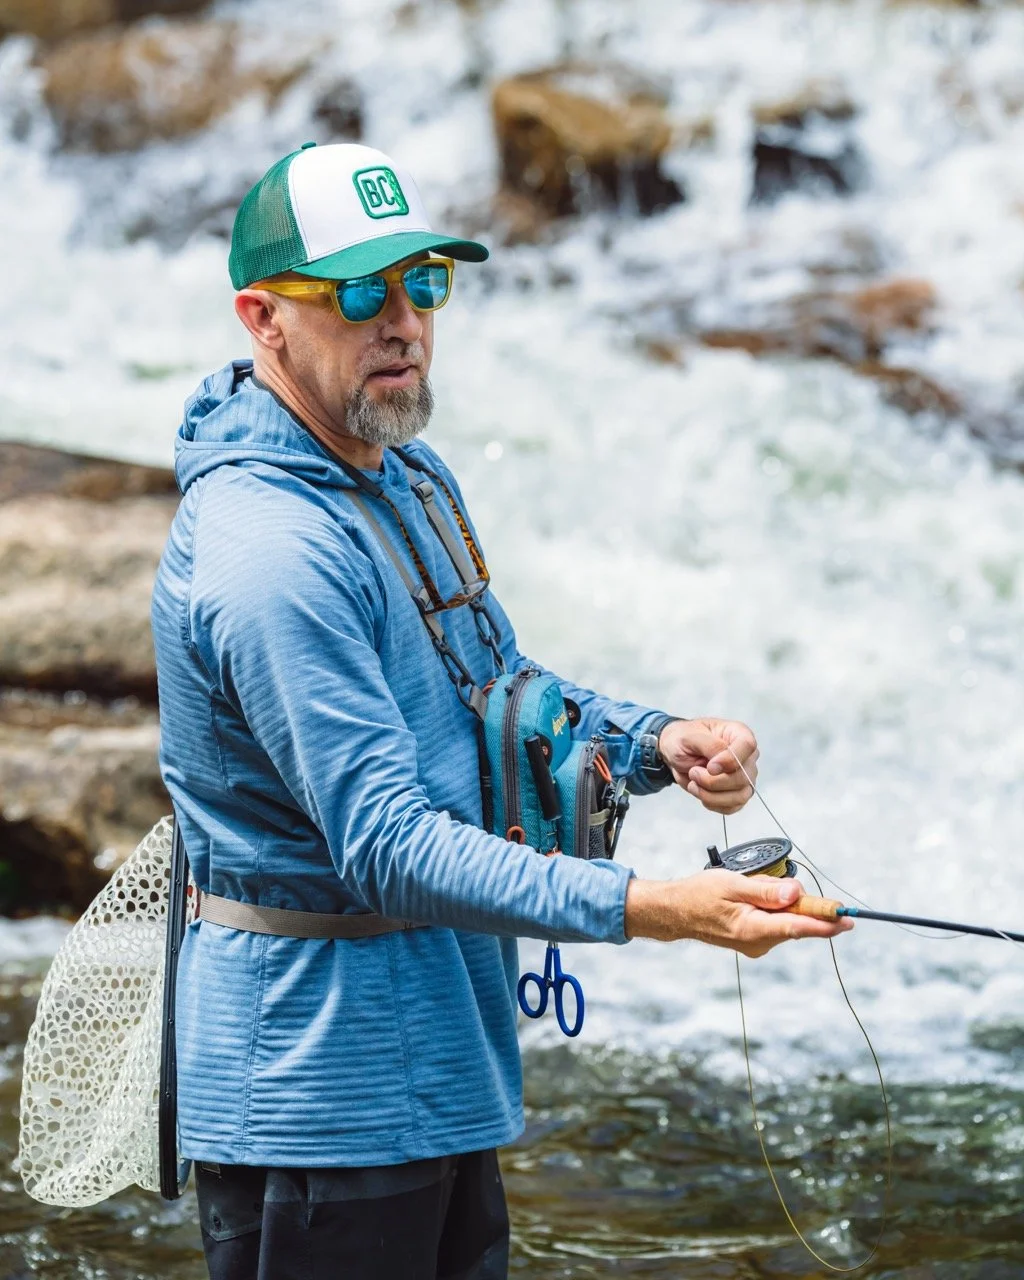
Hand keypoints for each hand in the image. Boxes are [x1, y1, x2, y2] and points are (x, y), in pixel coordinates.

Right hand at [624, 871, 853, 956]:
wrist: (677, 911)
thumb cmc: (700, 895)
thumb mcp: (732, 884)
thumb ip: (766, 890)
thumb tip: (797, 893)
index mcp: (753, 929)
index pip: (798, 927)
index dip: (825, 923)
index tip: (847, 920)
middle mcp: (759, 943)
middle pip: (796, 921)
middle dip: (796, 900)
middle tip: (774, 884)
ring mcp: (758, 944)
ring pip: (786, 919)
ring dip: (780, 902)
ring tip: (748, 888)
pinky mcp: (756, 941)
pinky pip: (776, 921)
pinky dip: (772, 907)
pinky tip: (750, 897)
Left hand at [659, 717, 758, 813]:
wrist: (676, 754)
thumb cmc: (683, 740)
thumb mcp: (689, 737)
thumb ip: (710, 745)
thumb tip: (723, 763)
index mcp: (738, 733)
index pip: (748, 746)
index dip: (730, 760)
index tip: (710, 767)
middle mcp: (746, 756)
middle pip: (743, 777)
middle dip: (713, 781)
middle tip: (693, 773)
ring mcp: (744, 776)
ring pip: (740, 796)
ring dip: (711, 795)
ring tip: (694, 784)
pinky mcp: (737, 793)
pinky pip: (732, 807)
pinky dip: (712, 803)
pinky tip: (701, 792)